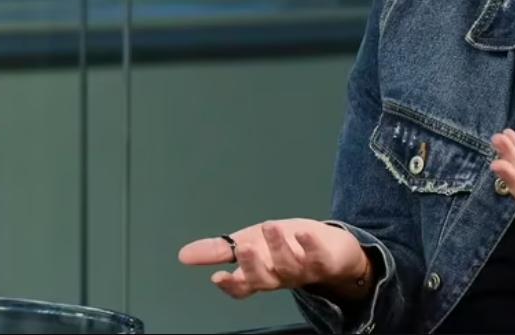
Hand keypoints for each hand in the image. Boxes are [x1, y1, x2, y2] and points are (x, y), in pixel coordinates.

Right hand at [178, 218, 371, 299]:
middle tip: (244, 248)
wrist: (331, 249)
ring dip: (278, 247)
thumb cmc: (286, 248)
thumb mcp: (249, 244)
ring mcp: (303, 271)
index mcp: (259, 274)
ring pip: (288, 266)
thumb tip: (182, 255)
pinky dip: (310, 245)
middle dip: (252, 266)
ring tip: (270, 227)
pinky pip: (318, 257)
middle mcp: (279, 276)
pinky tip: (303, 233)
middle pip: (263, 280)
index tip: (216, 277)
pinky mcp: (325, 261)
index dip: (230, 285)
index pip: (241, 287)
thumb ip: (218, 251)